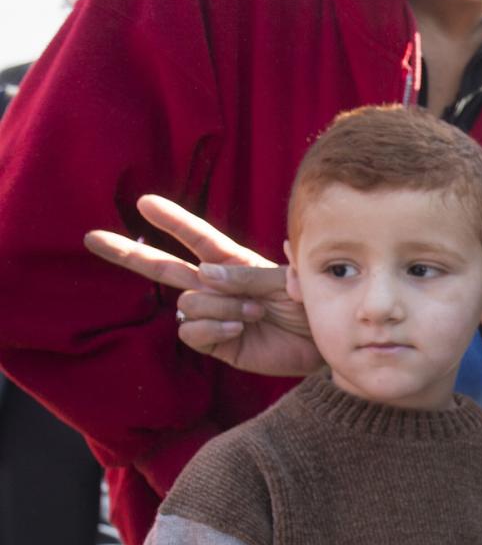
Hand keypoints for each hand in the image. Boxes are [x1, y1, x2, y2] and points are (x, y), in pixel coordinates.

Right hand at [84, 194, 321, 376]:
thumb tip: (206, 271)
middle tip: (92, 238)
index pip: (197, 238)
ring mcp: (213, 314)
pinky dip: (212, 326)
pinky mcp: (216, 341)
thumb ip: (250, 275)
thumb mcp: (287, 280)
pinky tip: (237, 327)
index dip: (173, 220)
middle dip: (128, 253)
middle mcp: (217, 286)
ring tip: (254, 312)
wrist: (327, 342)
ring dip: (220, 305)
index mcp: (233, 262)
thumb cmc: (313, 305)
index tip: (145, 202)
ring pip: (188, 301)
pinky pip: (191, 331)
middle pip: (163, 266)